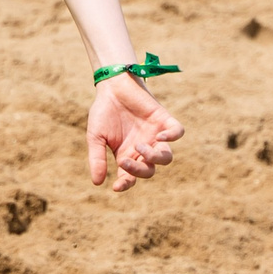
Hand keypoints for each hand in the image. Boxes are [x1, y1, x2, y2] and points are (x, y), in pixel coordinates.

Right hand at [86, 75, 181, 192]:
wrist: (112, 86)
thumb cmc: (103, 112)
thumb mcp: (95, 137)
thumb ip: (97, 158)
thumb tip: (97, 182)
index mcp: (127, 155)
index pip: (130, 177)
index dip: (125, 184)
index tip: (116, 187)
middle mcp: (143, 149)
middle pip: (149, 170)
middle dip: (138, 171)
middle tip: (124, 161)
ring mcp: (155, 135)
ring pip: (166, 157)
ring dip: (155, 157)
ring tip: (140, 147)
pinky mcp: (164, 120)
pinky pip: (177, 132)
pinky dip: (172, 136)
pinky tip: (159, 135)